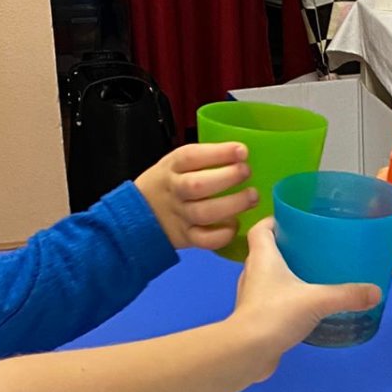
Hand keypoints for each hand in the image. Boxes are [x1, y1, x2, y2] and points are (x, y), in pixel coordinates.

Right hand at [136, 143, 257, 250]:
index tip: (241, 151)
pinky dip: (222, 234)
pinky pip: (205, 240)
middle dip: (227, 177)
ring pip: (204, 213)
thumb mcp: (176, 164)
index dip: (218, 153)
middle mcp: (174, 191)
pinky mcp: (186, 237)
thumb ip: (204, 159)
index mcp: (172, 167)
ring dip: (232, 204)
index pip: (191, 157)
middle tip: (247, 172)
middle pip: (197, 185)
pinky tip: (235, 224)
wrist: (139, 214)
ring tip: (252, 196)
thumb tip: (241, 154)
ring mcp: (180, 216)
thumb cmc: (168, 184)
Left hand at [230, 219, 379, 367]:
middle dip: (287, 247)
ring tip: (312, 275)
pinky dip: (285, 298)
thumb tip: (376, 292)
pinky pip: (271, 299)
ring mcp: (252, 296)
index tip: (294, 220)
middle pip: (266, 251)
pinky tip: (305, 306)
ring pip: (268, 276)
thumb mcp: (318, 300)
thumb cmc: (276, 314)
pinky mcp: (256, 317)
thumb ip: (347, 295)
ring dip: (285, 273)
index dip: (273, 220)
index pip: (260, 229)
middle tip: (314, 248)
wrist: (247, 352)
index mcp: (262, 257)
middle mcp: (253, 272)